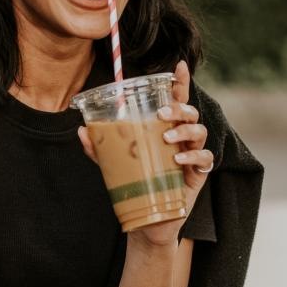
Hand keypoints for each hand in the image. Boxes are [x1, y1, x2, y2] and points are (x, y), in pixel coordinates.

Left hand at [79, 60, 212, 246]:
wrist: (149, 221)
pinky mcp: (198, 174)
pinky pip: (205, 159)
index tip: (178, 65)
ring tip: (167, 137)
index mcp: (165, 129)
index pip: (176, 100)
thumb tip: (81, 131)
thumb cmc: (137, 185)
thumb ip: (100, 148)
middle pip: (190, 111)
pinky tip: (178, 160)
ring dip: (185, 130)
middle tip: (161, 114)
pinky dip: (193, 157)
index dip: (180, 82)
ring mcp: (192, 155)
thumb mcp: (115, 164)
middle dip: (179, 107)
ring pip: (200, 131)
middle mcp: (181, 138)